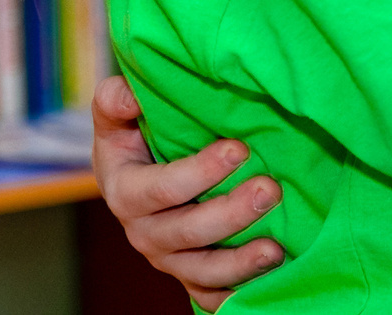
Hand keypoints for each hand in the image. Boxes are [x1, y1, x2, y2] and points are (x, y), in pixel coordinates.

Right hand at [91, 75, 284, 309]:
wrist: (135, 173)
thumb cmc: (133, 135)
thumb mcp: (116, 114)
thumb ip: (116, 100)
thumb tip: (130, 97)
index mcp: (126, 191)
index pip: (162, 188)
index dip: (199, 172)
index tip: (239, 149)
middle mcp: (145, 232)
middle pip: (188, 232)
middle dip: (231, 214)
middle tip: (271, 190)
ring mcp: (169, 259)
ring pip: (202, 271)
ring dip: (240, 263)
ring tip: (276, 249)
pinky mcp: (191, 274)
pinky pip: (210, 295)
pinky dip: (237, 293)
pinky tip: (268, 280)